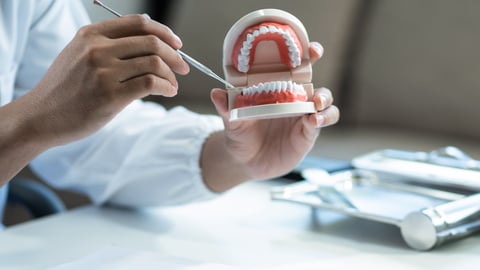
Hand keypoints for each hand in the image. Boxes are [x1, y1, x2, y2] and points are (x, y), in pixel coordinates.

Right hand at [25, 14, 188, 145]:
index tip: (177, 44)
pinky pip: (150, 83)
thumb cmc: (65, 89)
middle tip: (183, 68)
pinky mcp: (110, 96)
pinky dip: (166, 86)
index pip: (139, 23)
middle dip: (175, 55)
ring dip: (171, 74)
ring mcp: (103, 72)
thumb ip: (108, 47)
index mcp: (91, 34)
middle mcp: (97, 48)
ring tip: (173, 85)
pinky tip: (168, 92)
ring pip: (154, 62)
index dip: (164, 32)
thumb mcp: (79, 56)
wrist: (41, 117)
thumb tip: (150, 46)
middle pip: (151, 41)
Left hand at [203, 42, 338, 190]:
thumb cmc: (239, 136)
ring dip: (324, 98)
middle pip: (313, 79)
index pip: (290, 66)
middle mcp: (293, 98)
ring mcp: (303, 115)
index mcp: (275, 88)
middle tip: (314, 71)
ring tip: (315, 104)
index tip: (309, 48)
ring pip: (324, 100)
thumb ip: (227, 108)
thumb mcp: (231, 122)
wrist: (245, 162)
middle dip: (316, 65)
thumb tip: (216, 93)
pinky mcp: (308, 132)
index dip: (302, 54)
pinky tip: (312, 121)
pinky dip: (323, 118)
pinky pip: (323, 121)